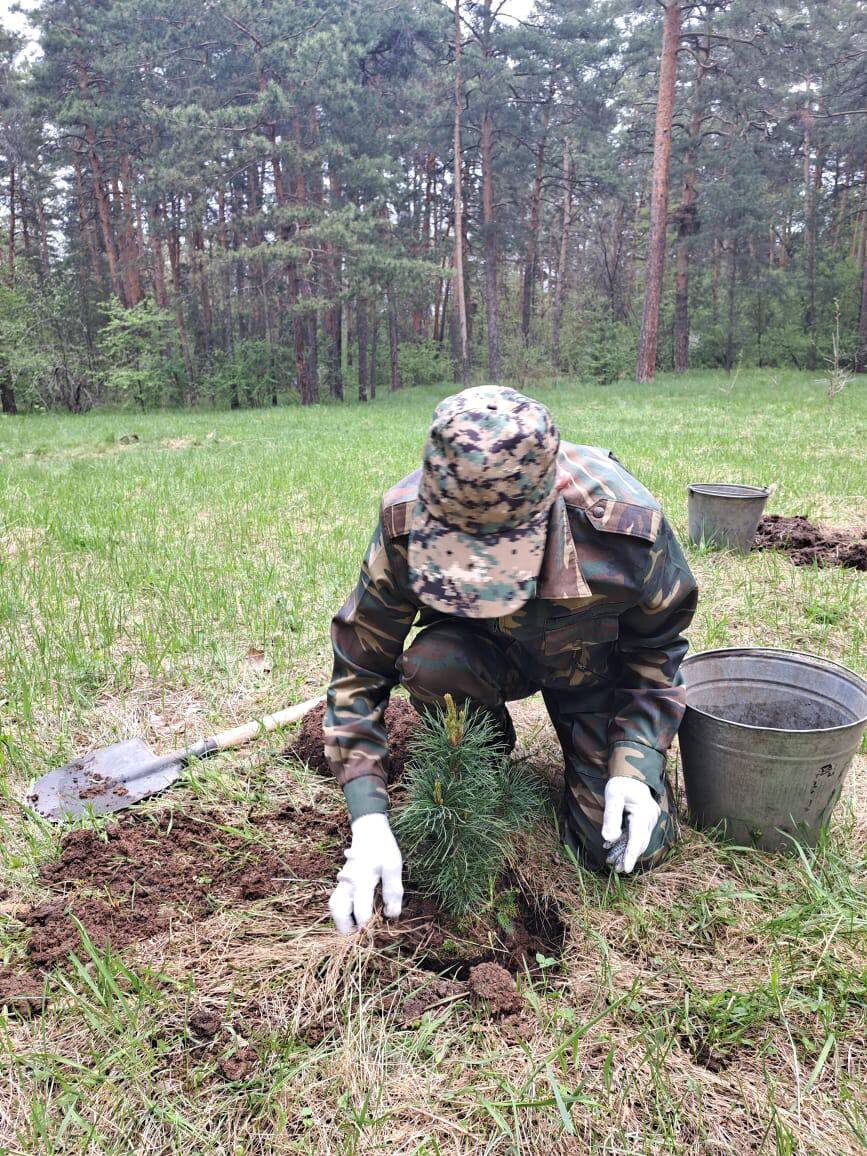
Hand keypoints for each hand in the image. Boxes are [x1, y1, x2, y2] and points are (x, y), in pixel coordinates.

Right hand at [329, 813, 403, 932]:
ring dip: (342, 919)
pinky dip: (344, 910)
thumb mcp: (393, 866)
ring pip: (335, 905)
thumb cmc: (382, 847)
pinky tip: (355, 912)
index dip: (367, 925)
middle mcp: (348, 883)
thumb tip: (391, 915)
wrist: (368, 829)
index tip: (374, 932)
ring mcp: (343, 882)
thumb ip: (392, 891)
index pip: (360, 911)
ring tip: (356, 926)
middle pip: (338, 910)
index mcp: (362, 880)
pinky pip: (338, 899)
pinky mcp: (342, 881)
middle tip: (359, 933)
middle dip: (346, 927)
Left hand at [601, 778, 659, 874]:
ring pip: (639, 841)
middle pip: (640, 843)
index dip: (631, 855)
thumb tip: (608, 838)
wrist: (631, 775)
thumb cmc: (621, 784)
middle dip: (629, 857)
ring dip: (627, 851)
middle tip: (616, 869)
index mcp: (644, 813)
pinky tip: (615, 847)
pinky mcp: (646, 821)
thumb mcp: (612, 796)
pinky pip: (637, 835)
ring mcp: (650, 820)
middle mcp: (650, 818)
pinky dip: (627, 843)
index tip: (626, 869)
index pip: (637, 838)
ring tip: (614, 863)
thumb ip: (611, 816)